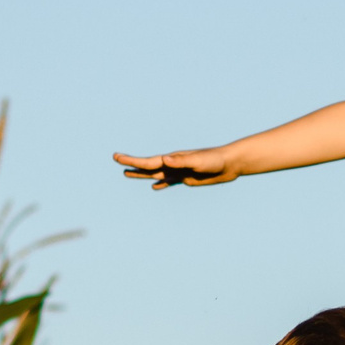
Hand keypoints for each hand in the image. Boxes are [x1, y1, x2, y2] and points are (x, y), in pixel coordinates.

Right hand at [115, 146, 241, 188]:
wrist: (229, 163)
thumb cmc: (215, 160)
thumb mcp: (197, 161)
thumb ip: (180, 161)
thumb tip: (164, 159)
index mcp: (172, 159)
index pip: (147, 161)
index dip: (131, 161)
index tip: (116, 157)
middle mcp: (172, 164)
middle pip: (147, 166)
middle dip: (131, 164)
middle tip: (116, 160)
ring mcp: (178, 171)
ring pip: (155, 174)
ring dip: (141, 174)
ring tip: (126, 174)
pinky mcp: (186, 178)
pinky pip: (169, 182)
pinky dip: (160, 184)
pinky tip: (154, 187)